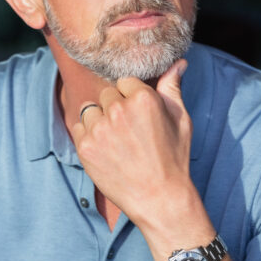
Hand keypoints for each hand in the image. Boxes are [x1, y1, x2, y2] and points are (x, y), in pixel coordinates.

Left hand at [71, 59, 207, 242]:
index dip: (132, 97)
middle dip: (116, 108)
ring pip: (90, 109)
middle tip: (130, 131)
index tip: (139, 115)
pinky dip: (89, 136)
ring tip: (117, 141)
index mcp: (143, 98)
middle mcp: (118, 110)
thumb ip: (173, 87)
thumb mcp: (181, 119)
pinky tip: (106, 150)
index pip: (125, 82)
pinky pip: (79, 127)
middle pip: (107, 94)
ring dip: (100, 120)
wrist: (159, 198)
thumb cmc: (174, 158)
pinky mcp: (85, 147)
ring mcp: (99, 129)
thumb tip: (178, 62)